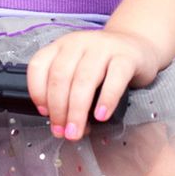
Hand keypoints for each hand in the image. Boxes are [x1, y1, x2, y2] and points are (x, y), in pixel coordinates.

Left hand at [26, 28, 162, 140]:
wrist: (137, 45)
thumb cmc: (103, 64)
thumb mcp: (78, 68)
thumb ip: (66, 90)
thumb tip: (61, 123)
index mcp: (61, 46)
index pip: (39, 66)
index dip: (37, 92)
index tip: (44, 113)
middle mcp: (79, 43)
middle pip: (60, 77)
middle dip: (58, 109)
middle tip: (62, 131)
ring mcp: (103, 48)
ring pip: (84, 80)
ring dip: (77, 111)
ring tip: (77, 130)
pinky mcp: (126, 57)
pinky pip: (114, 79)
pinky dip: (106, 100)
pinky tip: (101, 115)